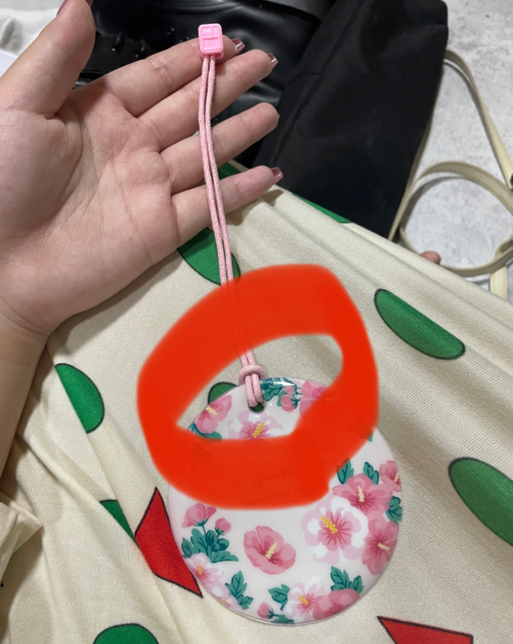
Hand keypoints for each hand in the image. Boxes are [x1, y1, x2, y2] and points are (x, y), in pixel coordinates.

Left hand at [0, 0, 278, 340]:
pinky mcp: (162, 229)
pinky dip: (238, 191)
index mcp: (100, 114)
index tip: (225, 42)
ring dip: (238, 133)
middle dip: (227, 86)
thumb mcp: (18, 108)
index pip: (157, 79)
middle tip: (263, 64)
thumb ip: (57, 59)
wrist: (2, 266)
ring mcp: (151, 190)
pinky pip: (209, 205)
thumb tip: (82, 3)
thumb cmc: (0, 182)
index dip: (192, 61)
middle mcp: (133, 148)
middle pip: (191, 110)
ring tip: (270, 112)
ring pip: (206, 154)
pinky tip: (266, 175)